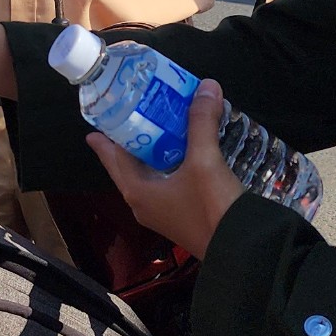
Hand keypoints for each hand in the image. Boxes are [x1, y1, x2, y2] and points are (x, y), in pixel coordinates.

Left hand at [86, 79, 245, 259]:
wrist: (241, 250)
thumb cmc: (211, 207)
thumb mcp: (204, 161)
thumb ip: (202, 122)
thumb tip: (206, 86)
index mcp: (138, 192)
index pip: (112, 160)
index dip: (104, 141)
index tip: (94, 126)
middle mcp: (145, 203)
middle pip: (131, 165)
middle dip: (132, 140)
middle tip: (133, 114)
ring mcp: (165, 211)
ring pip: (152, 173)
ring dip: (154, 150)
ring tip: (159, 125)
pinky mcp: (184, 214)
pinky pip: (169, 181)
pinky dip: (172, 162)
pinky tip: (185, 149)